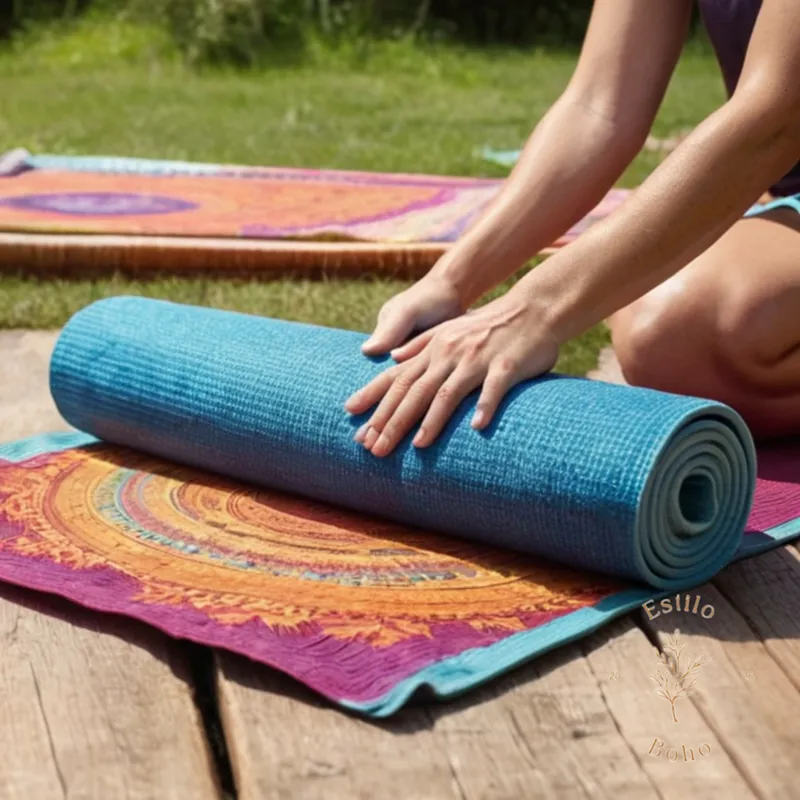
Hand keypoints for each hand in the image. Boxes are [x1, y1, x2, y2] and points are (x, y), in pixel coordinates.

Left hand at [345, 290, 560, 456]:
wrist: (533, 308)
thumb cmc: (491, 325)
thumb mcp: (450, 329)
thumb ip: (419, 344)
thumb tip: (391, 357)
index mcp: (434, 349)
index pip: (396, 377)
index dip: (373, 397)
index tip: (350, 416)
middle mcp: (449, 355)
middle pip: (414, 391)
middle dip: (391, 421)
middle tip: (374, 448)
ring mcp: (476, 360)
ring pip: (447, 393)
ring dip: (431, 421)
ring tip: (417, 446)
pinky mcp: (505, 366)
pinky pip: (493, 389)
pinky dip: (484, 407)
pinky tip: (476, 427)